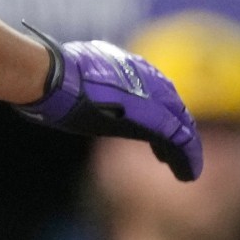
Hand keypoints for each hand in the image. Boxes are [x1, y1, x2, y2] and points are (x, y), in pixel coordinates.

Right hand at [14, 26, 203, 180]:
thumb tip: (52, 84)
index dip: (156, 108)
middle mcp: (145, 77)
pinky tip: (188, 175)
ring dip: (184, 148)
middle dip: (175, 128)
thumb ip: (76, 79)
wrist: (57, 80)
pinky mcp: (156, 120)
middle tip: (170, 152)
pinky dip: (187, 159)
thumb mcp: (67, 73)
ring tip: (185, 168)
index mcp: (124, 64)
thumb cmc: (51, 76)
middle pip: (171, 105)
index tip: (152, 127)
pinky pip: (182, 142)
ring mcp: (153, 97)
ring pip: (181, 124)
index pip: (150, 87)